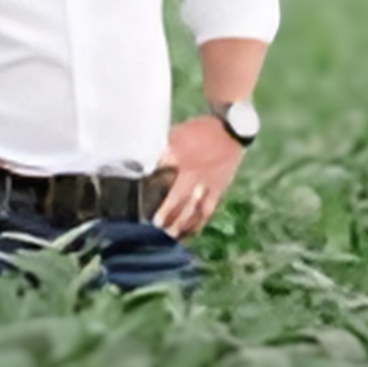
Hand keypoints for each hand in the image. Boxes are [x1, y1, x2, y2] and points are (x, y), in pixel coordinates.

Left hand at [152, 116, 243, 238]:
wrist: (229, 130)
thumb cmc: (198, 131)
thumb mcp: (175, 134)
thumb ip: (163, 151)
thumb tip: (146, 164)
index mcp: (177, 155)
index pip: (158, 177)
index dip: (148, 192)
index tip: (138, 205)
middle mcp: (191, 172)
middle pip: (175, 199)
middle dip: (164, 214)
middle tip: (153, 227)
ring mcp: (206, 183)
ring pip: (192, 209)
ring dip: (180, 224)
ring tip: (169, 236)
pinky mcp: (218, 189)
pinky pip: (207, 210)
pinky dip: (197, 223)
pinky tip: (189, 232)